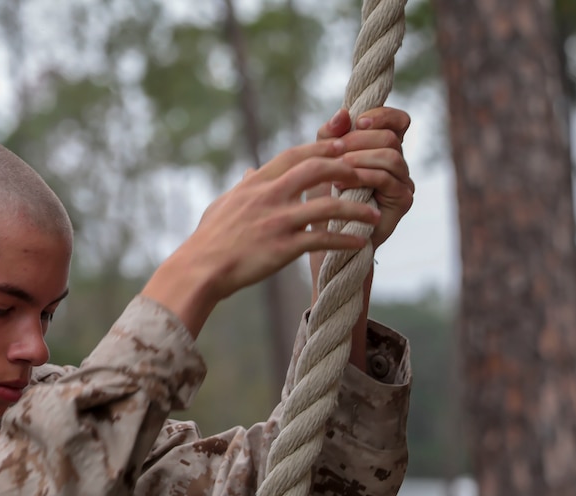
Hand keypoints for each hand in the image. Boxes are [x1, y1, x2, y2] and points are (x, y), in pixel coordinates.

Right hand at [143, 138, 380, 335]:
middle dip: (344, 168)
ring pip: (326, 205)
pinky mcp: (282, 247)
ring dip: (355, 208)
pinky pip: (322, 240)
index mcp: (255, 184)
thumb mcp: (223, 204)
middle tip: (365, 173)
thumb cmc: (208, 239)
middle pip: (315, 169)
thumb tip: (250, 171)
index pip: (293, 155)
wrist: (201, 269)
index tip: (341, 145)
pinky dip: (344, 241)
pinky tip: (360, 244)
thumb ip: (242, 186)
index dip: (320, 147)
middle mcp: (268, 196)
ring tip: (374, 213)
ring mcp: (277, 221)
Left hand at [312, 106, 414, 248]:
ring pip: (391, 156)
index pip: (398, 121)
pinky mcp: (402, 200)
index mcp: (382, 148)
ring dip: (360, 158)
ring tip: (337, 168)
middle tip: (337, 151)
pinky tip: (342, 183)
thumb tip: (343, 113)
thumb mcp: (321, 160)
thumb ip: (330, 136)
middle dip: (360, 140)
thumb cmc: (322, 198)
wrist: (325, 238)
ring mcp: (403, 181)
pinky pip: (386, 179)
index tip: (357, 122)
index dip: (381, 115)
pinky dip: (363, 176)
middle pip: (391, 136)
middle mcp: (397, 162)